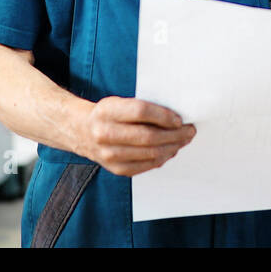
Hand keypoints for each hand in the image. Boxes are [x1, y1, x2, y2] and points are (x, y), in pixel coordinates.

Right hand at [76, 96, 195, 175]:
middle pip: (148, 136)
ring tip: (183, 141)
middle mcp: (105, 133)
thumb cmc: (107, 114)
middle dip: (175, 134)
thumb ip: (141, 108)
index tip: (179, 119)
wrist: (81, 131)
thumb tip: (175, 117)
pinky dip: (162, 158)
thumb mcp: (118, 102)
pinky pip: (145, 166)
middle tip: (189, 131)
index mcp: (107, 111)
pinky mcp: (115, 169)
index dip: (164, 116)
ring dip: (172, 148)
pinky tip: (170, 151)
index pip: (141, 112)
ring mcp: (109, 154)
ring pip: (150, 153)